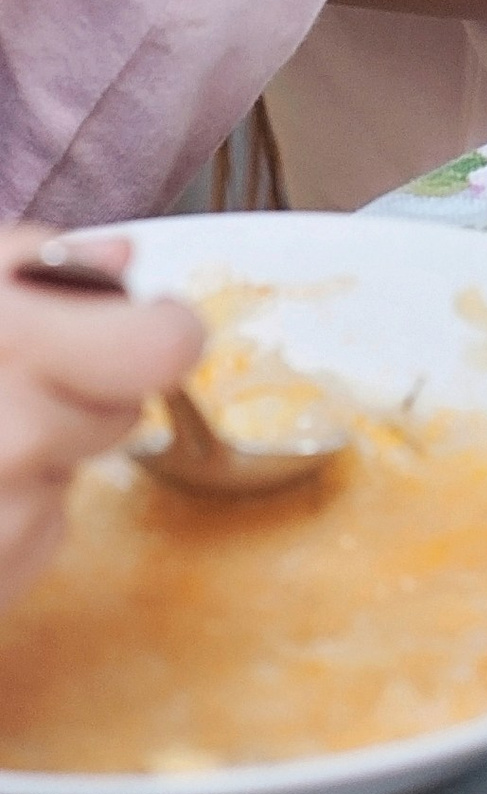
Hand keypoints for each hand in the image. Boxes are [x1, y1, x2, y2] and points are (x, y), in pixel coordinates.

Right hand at [0, 234, 201, 605]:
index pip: (163, 346)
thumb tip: (119, 261)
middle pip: (122, 413)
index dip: (160, 333)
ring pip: (74, 474)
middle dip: (87, 396)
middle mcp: (14, 431)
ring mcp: (1, 515)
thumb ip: (35, 263)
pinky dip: (14, 515)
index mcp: (13, 338)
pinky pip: (37, 533)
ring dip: (44, 457)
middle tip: (28, 380)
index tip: (145, 328)